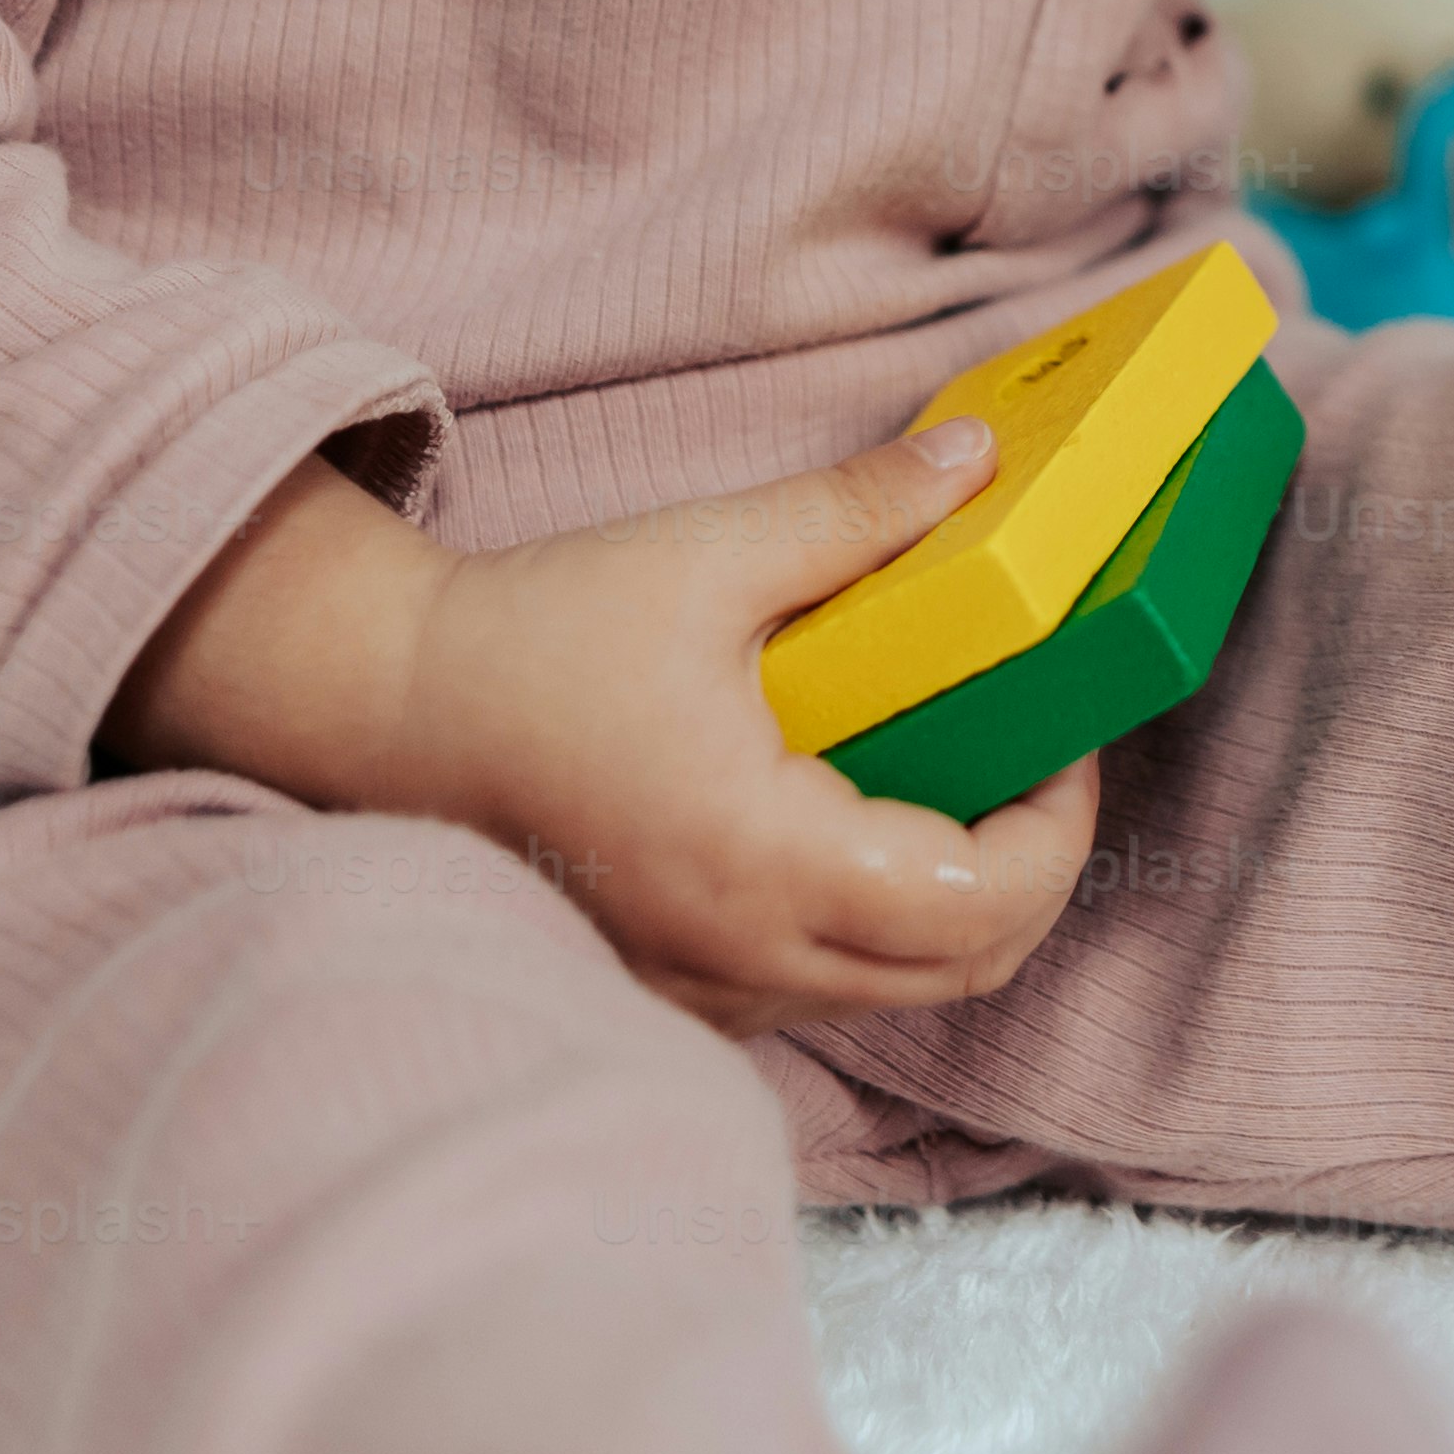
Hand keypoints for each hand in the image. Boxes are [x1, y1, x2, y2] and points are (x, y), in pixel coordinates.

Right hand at [105, 427, 1106, 1036]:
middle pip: (960, 970)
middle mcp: (742, 950)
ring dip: (955, 906)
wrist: (386, 711)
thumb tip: (979, 460)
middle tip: (1035, 761)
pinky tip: (861, 823)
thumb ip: (857, 512)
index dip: (1059, 831)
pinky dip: (874, 930)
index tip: (1067, 737)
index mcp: (762, 854)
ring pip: (893, 992)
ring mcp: (703, 984)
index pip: (977, 902)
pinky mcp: (674, 981)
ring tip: (958, 783)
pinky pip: (820, 992)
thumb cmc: (536, 635)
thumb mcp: (708, 553)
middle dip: (1030, 872)